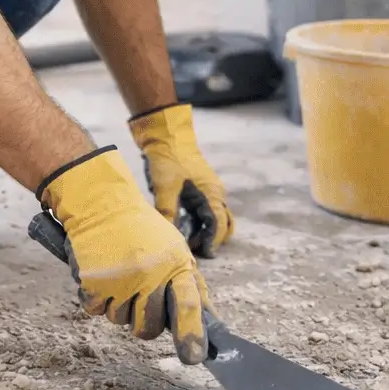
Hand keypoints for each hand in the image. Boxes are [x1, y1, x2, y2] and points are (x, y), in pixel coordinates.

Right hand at [39, 146, 210, 364]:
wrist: (100, 203)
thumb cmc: (140, 229)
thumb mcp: (174, 249)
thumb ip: (191, 285)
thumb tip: (209, 321)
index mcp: (174, 265)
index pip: (187, 304)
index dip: (191, 334)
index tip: (194, 357)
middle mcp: (148, 275)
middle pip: (149, 328)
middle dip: (145, 323)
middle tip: (140, 299)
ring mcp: (119, 280)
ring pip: (120, 322)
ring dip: (118, 307)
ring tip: (119, 277)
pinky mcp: (93, 283)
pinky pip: (95, 311)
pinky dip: (96, 299)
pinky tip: (100, 276)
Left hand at [130, 104, 233, 257]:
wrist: (166, 135)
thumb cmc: (168, 158)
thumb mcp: (165, 186)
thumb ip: (167, 211)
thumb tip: (169, 235)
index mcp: (212, 192)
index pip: (219, 223)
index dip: (212, 241)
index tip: (204, 254)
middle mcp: (214, 192)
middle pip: (223, 223)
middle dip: (212, 238)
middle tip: (195, 248)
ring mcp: (208, 190)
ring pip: (215, 217)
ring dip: (206, 231)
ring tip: (189, 240)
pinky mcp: (198, 189)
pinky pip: (204, 210)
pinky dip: (198, 222)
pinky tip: (183, 227)